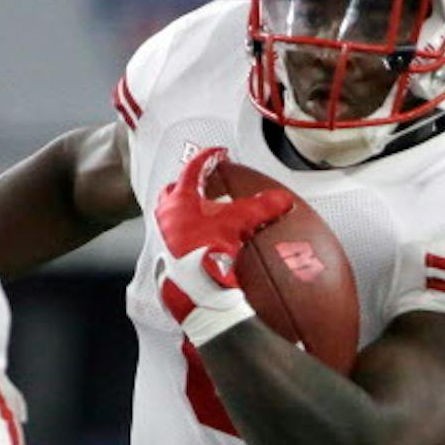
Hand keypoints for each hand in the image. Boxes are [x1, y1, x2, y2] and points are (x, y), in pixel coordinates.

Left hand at [153, 147, 290, 345]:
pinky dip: (183, 233)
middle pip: (173, 190)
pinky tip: (197, 241)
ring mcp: (162, 237)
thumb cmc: (207, 253)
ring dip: (183, 210)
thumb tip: (281, 200)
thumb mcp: (239, 223)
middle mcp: (166, 215)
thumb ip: (262, 207)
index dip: (208, 156)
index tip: (217, 153)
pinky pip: (171, 237)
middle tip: (202, 184)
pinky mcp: (164, 256)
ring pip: (169, 214)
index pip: (193, 168)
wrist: (196, 290)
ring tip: (201, 214)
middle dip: (187, 184)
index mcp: (180, 199)